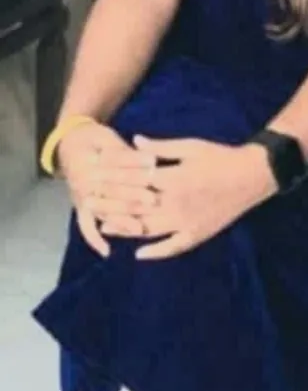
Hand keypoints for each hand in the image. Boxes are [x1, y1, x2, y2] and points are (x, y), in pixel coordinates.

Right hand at [58, 121, 153, 257]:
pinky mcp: (81, 208)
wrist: (70, 143)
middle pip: (110, 191)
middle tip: (153, 200)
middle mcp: (82, 182)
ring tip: (138, 228)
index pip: (114, 166)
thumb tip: (150, 160)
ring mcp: (81, 198)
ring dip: (120, 220)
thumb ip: (125, 152)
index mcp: (88, 162)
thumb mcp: (108, 138)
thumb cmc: (94, 139)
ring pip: (102, 211)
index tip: (153, 168)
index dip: (134, 166)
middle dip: (132, 195)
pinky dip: (94, 240)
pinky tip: (107, 252)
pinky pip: (85, 227)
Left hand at [94, 135, 275, 259]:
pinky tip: (139, 254)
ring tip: (104, 227)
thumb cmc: (221, 156)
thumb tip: (134, 141)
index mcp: (173, 178)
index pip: (134, 180)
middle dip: (110, 204)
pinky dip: (156, 252)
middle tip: (90, 203)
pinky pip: (174, 247)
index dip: (112, 179)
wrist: (252, 175)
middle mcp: (176, 203)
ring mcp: (186, 222)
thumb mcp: (191, 146)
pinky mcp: (198, 233)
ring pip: (148, 229)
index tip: (94, 178)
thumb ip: (161, 147)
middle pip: (135, 206)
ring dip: (124, 229)